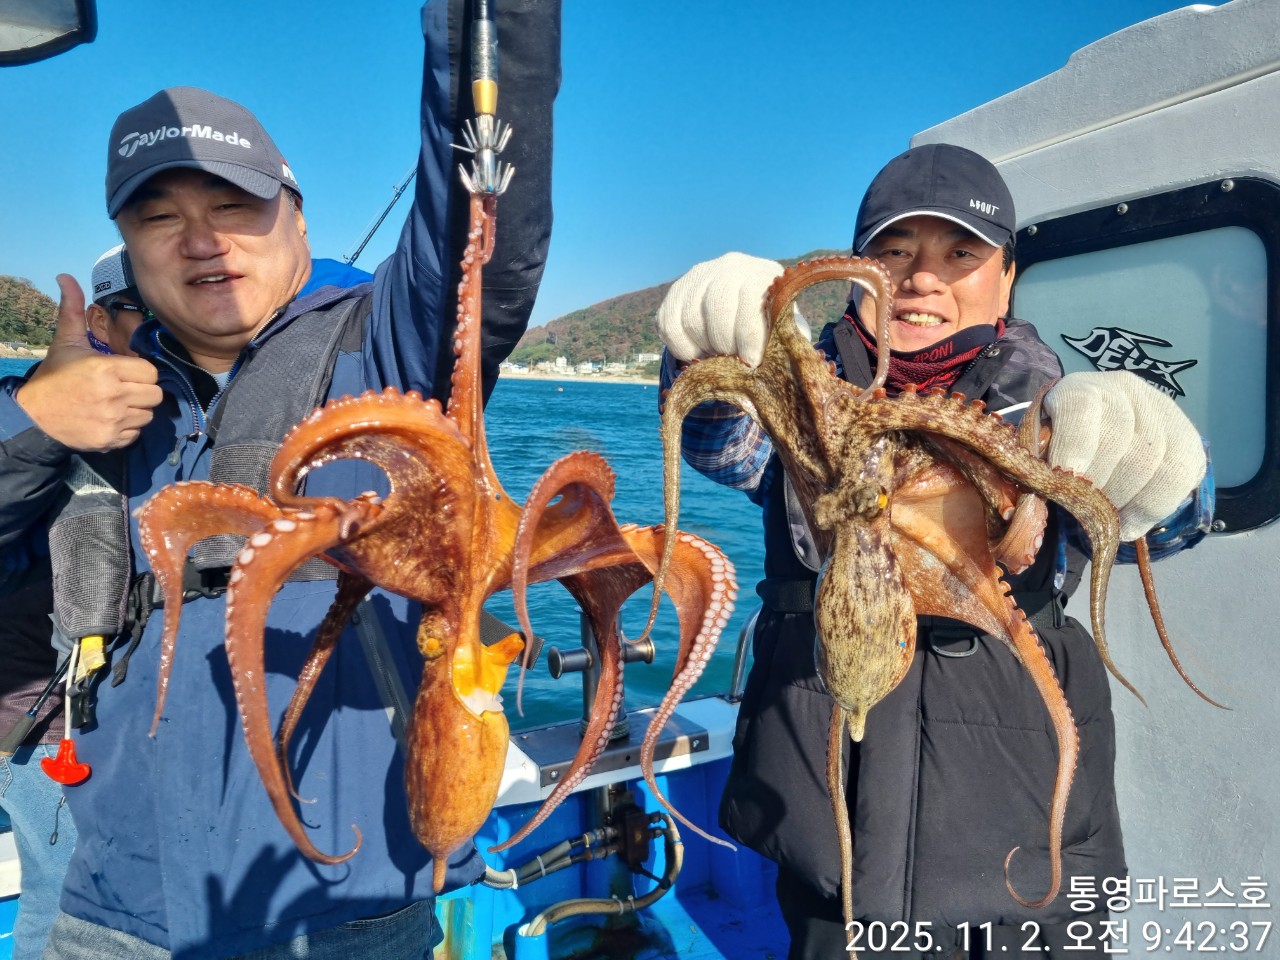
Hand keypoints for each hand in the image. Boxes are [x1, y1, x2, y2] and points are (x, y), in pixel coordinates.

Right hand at [16, 275, 162, 451]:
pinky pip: (136, 433)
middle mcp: (113, 396)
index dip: (141, 372)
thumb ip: (73, 311)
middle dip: (143, 391)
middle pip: (155, 395)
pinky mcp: (110, 440)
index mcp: (106, 370)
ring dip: (137, 410)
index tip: (127, 372)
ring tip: (117, 404)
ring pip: (148, 415)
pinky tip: (110, 419)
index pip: (150, 372)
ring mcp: (113, 421)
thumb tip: (66, 277)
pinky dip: (128, 428)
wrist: (33, 415)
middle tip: (125, 388)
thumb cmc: (55, 377)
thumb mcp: (65, 342)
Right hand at [657, 252, 806, 367]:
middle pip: (717, 305)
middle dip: (725, 344)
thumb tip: (778, 364)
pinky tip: (699, 353)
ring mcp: (699, 276)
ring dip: (704, 347)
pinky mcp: (676, 291)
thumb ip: (786, 344)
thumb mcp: (785, 333)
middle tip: (732, 362)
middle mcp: (730, 266)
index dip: (749, 335)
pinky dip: (681, 348)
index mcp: (763, 273)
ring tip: (719, 357)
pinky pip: (669, 324)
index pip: (751, 297)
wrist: (744, 315)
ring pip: (691, 317)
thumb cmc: (770, 329)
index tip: (750, 362)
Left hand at [1043, 371, 1206, 540]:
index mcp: (1078, 387)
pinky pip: (1182, 474)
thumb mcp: (1038, 450)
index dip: (1073, 445)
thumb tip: (1036, 503)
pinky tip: (1130, 522)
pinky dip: (1153, 507)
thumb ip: (1037, 466)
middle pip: (1121, 438)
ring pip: (1154, 459)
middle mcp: (1124, 390)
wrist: (1095, 435)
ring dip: (1126, 500)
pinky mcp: (1187, 438)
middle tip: (1084, 511)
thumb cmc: (1055, 449)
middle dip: (1099, 485)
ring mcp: (1161, 411)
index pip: (1081, 406)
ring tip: (1106, 521)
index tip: (1063, 478)